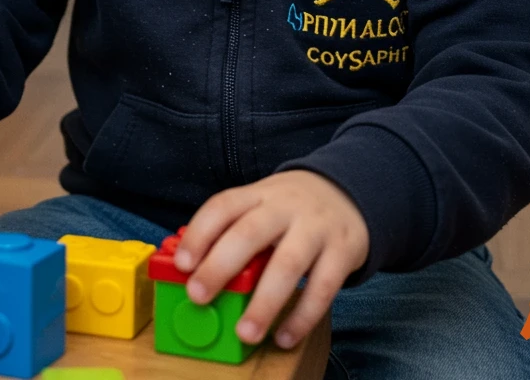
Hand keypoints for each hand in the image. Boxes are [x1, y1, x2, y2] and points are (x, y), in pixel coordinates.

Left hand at [172, 170, 368, 349]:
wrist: (347, 194)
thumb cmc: (289, 209)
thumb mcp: (262, 204)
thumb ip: (235, 230)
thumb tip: (195, 272)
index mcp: (258, 194)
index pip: (223, 205)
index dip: (200, 233)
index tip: (181, 264)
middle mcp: (285, 206)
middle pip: (250, 232)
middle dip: (221, 265)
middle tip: (198, 296)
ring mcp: (315, 227)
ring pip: (288, 263)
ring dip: (264, 301)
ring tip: (245, 333)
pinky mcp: (342, 251)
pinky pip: (323, 287)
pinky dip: (303, 316)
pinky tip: (284, 336)